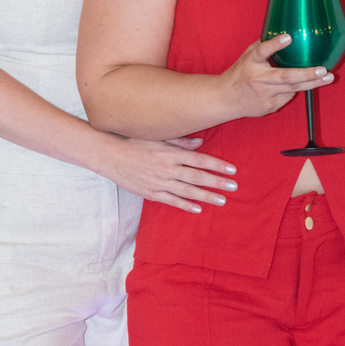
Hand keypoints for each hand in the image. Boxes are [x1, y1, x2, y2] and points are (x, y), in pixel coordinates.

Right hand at [97, 134, 238, 213]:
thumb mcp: (158, 137)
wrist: (110, 156)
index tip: (232, 170)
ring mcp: (159, 182)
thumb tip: (200, 143)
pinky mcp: (151, 193)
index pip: (199, 160)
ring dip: (206, 196)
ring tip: (222, 200)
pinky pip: (171, 201)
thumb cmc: (134, 142)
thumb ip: (180, 142)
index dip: (217, 165)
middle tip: (234, 187)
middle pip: (197, 177)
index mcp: (170, 153)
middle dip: (217, 182)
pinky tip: (198, 208)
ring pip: (187, 191)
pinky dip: (185, 205)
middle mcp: (167, 169)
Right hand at [218, 34, 332, 119]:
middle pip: (285, 77)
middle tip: (324, 70)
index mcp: (251, 63)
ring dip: (312, 83)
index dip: (274, 44)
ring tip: (328, 77)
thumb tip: (282, 32)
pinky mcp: (270, 106)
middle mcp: (258, 79)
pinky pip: (287, 97)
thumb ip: (263, 46)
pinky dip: (295, 90)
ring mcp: (265, 95)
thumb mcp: (247, 56)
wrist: (225, 99)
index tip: (288, 37)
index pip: (262, 51)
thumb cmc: (239, 74)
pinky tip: (302, 85)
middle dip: (307, 74)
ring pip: (292, 90)